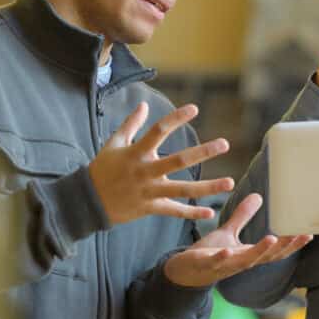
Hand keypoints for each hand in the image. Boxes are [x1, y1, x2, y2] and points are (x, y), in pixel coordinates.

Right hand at [89, 102, 233, 224]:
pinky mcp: (150, 208)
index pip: (158, 131)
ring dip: (207, 187)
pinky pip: (174, 211)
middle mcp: (145, 172)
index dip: (176, 119)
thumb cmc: (101, 169)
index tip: (195, 108)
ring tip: (230, 182)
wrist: (87, 201)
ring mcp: (149, 192)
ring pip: (182, 190)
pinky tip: (210, 212)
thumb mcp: (113, 144)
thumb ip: (130, 124)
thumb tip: (143, 105)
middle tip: (224, 144)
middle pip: (178, 161)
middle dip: (202, 153)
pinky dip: (191, 213)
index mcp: (136, 153)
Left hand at [164, 193, 312, 287]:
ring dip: (259, 251)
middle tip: (300, 235)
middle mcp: (240, 262)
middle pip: (266, 257)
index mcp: (247, 255)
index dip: (292, 244)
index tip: (309, 233)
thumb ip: (243, 217)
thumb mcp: (228, 233)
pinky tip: (228, 251)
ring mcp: (223, 265)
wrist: (183, 272)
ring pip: (245, 261)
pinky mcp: (205, 265)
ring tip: (272, 239)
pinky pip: (215, 262)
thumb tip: (258, 196)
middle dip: (284, 247)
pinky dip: (222, 258)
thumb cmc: (208, 254)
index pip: (274, 251)